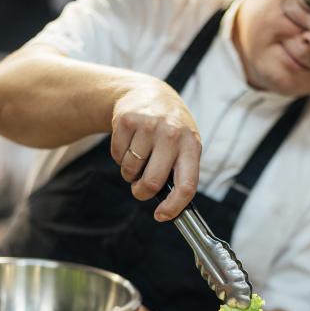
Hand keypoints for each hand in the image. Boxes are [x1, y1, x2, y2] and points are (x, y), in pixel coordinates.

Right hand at [110, 78, 201, 220]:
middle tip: (140, 188)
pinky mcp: (127, 120)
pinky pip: (117, 156)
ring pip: (130, 171)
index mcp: (192, 146)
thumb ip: (180, 173)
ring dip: (130, 172)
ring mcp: (149, 126)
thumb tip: (169, 209)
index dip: (173, 207)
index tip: (161, 216)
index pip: (186, 185)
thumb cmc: (170, 130)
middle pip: (151, 182)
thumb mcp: (184, 146)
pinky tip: (130, 143)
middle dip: (142, 192)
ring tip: (138, 156)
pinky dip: (120, 157)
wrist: (149, 94)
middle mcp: (172, 135)